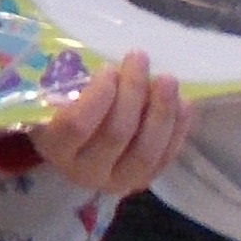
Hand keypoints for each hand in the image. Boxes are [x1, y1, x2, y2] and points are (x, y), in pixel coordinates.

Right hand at [36, 51, 192, 196]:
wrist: (77, 150)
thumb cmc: (62, 112)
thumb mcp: (56, 98)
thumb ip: (72, 84)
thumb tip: (111, 59)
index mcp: (56, 147)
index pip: (76, 125)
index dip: (98, 95)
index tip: (109, 68)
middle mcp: (84, 170)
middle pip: (116, 133)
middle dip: (133, 92)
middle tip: (140, 59)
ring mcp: (117, 181)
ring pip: (145, 151)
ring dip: (161, 112)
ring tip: (167, 79)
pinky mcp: (143, 181)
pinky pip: (165, 158)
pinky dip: (177, 129)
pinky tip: (183, 102)